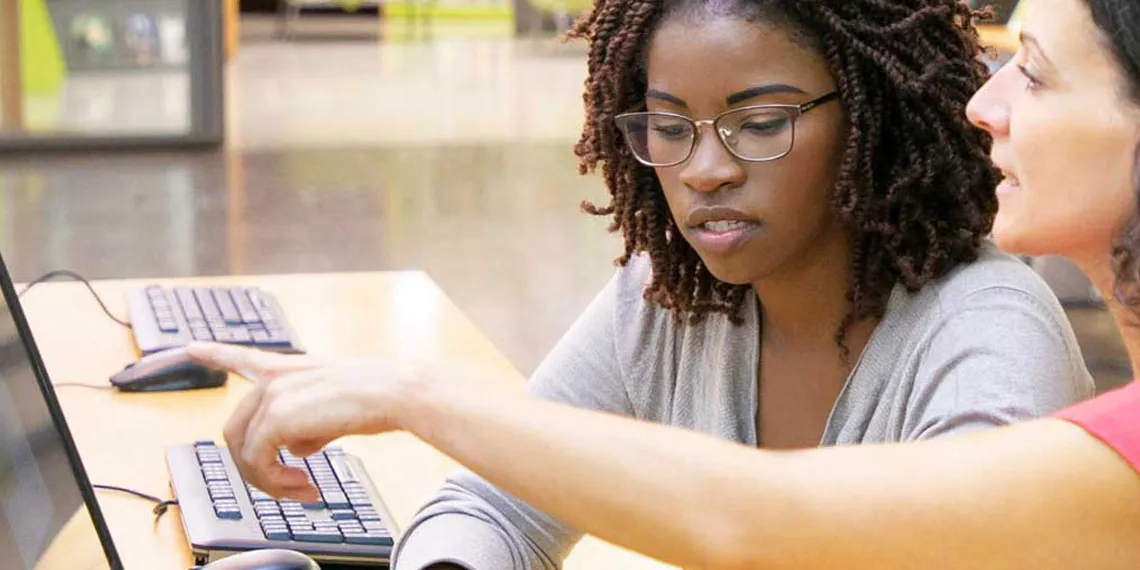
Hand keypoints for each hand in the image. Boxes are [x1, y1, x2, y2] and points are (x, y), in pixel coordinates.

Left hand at [186, 342, 426, 500]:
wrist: (394, 393)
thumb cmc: (377, 400)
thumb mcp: (335, 410)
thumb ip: (309, 428)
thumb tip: (296, 451)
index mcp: (291, 369)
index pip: (244, 358)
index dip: (216, 353)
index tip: (191, 346)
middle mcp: (275, 378)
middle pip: (236, 430)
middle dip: (256, 466)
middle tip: (290, 485)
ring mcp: (272, 395)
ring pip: (242, 451)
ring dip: (267, 480)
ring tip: (300, 488)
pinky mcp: (276, 418)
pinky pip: (258, 461)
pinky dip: (275, 482)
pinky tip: (304, 485)